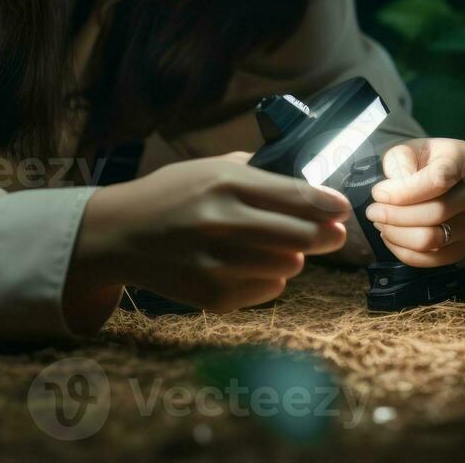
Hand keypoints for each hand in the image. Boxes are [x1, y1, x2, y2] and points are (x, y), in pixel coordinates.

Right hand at [64, 151, 350, 328]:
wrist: (120, 234)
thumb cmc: (172, 195)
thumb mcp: (209, 168)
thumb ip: (257, 173)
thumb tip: (310, 188)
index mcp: (225, 183)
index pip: (296, 196)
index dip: (329, 204)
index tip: (344, 208)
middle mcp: (221, 221)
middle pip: (301, 236)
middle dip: (326, 235)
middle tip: (333, 234)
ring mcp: (216, 262)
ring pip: (290, 266)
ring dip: (294, 257)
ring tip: (280, 247)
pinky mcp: (211, 295)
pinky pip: (269, 290)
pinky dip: (270, 279)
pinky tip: (252, 265)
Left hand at [363, 138, 464, 266]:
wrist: (431, 177)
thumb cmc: (417, 162)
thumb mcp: (405, 150)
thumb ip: (399, 163)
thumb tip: (392, 193)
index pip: (439, 180)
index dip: (404, 191)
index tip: (378, 193)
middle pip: (436, 213)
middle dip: (395, 215)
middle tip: (372, 211)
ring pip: (432, 239)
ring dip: (397, 234)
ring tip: (380, 222)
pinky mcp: (463, 247)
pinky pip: (431, 259)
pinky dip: (403, 251)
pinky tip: (390, 236)